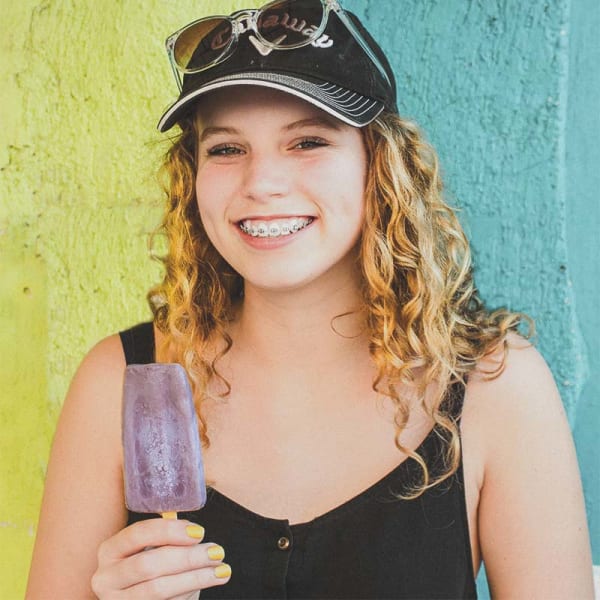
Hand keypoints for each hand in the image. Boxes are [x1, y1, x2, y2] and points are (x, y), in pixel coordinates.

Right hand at [91, 519, 230, 598]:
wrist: (141, 599)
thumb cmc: (152, 567)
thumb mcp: (153, 549)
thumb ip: (168, 538)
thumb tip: (195, 532)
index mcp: (110, 550)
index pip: (138, 533)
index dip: (170, 531)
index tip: (199, 532)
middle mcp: (105, 577)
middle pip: (148, 564)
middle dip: (188, 557)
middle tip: (217, 552)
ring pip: (157, 589)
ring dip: (195, 578)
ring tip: (221, 570)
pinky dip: (188, 593)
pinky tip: (207, 582)